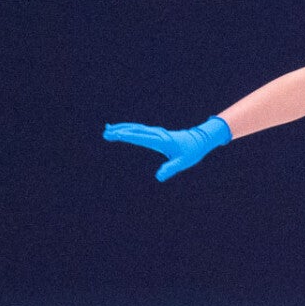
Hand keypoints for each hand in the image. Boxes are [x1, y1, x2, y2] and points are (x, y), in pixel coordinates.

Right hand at [102, 115, 230, 180]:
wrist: (199, 140)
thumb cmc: (191, 152)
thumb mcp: (183, 162)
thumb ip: (171, 169)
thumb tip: (158, 177)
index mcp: (162, 140)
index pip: (142, 137)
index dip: (129, 136)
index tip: (116, 135)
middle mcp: (157, 133)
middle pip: (136, 130)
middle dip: (120, 131)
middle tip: (105, 134)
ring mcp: (156, 131)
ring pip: (136, 128)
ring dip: (121, 128)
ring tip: (106, 131)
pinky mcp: (155, 132)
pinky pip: (139, 129)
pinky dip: (128, 128)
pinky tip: (118, 130)